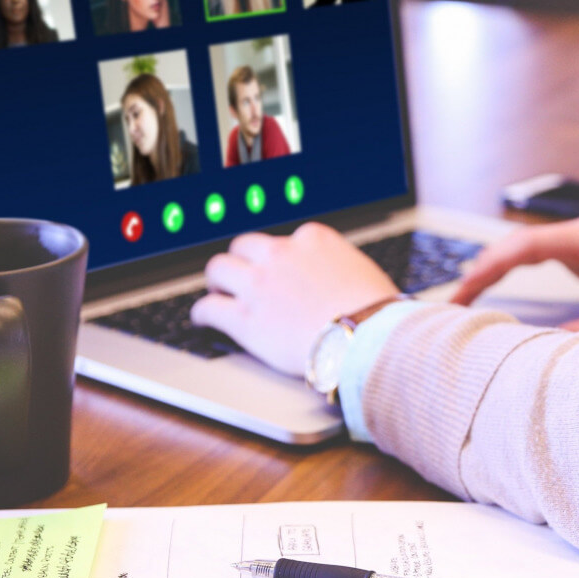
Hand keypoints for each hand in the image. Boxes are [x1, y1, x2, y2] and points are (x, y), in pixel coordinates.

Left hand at [190, 223, 399, 376]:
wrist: (366, 338)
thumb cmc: (376, 313)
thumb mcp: (363, 272)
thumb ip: (341, 269)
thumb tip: (343, 281)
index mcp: (313, 239)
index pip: (286, 240)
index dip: (279, 258)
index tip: (278, 269)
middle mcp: (281, 254)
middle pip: (245, 246)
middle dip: (242, 260)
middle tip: (241, 276)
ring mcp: (259, 285)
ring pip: (219, 269)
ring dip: (217, 280)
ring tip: (218, 291)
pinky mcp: (245, 319)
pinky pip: (209, 308)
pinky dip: (203, 313)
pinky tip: (203, 319)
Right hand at [451, 215, 578, 337]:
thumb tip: (541, 349)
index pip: (524, 248)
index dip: (486, 270)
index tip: (460, 295)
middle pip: (515, 246)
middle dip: (479, 272)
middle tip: (448, 307)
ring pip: (524, 253)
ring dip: (493, 274)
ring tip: (461, 306)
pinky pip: (540, 263)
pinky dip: (513, 279)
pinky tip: (494, 298)